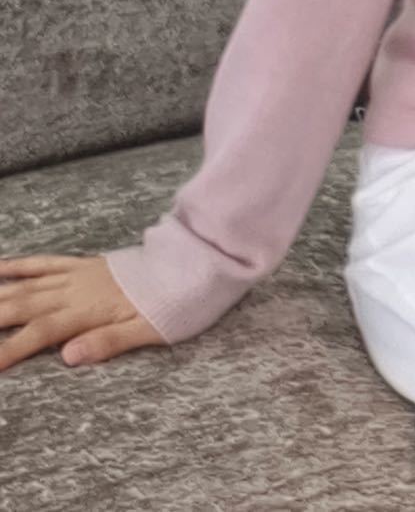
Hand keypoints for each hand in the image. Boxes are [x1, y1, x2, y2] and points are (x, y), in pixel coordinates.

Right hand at [0, 254, 166, 371]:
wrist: (192, 264)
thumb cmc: (173, 304)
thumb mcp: (148, 330)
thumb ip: (108, 341)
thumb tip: (69, 356)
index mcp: (89, 311)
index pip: (40, 333)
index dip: (11, 349)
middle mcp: (76, 291)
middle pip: (23, 306)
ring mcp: (78, 275)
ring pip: (28, 285)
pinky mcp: (84, 265)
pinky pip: (47, 262)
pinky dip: (21, 265)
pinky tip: (1, 267)